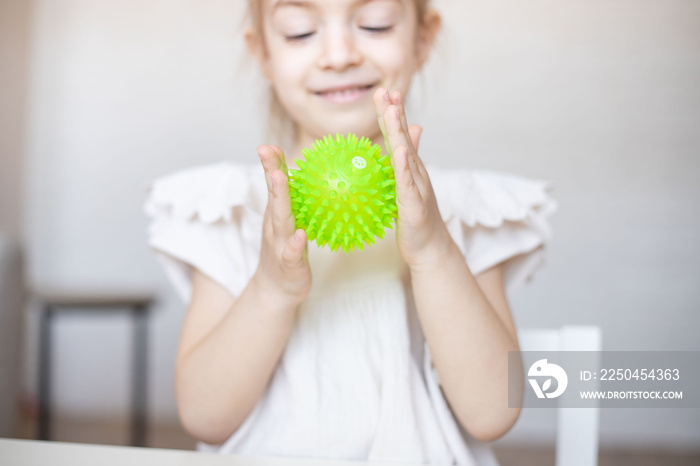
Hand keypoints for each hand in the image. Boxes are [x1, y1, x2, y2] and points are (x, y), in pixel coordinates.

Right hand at [254, 145, 311, 306]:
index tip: (267, 144)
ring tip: (279, 178)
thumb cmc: (287, 252)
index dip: (271, 164)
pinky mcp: (289, 264)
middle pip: (273, 196)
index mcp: (277, 214)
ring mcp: (280, 244)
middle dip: (271, 172)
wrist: (275, 291)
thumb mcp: (289, 224)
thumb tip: (308, 176)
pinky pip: (292, 253)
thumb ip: (294, 202)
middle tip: (267, 151)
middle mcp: (275, 226)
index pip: (274, 185)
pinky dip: (295, 244)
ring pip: (280, 221)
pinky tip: (300, 235)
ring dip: (280, 199)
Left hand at [373, 88, 452, 270]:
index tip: (384, 92)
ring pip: (405, 155)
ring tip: (391, 111)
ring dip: (398, 132)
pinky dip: (404, 166)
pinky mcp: (415, 203)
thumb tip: (404, 144)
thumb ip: (404, 165)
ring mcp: (417, 186)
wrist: (430, 248)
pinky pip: (407, 183)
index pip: (398, 136)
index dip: (392, 114)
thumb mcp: (407, 189)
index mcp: (409, 168)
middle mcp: (415, 172)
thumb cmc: (416, 220)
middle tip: (385, 90)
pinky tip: (399, 152)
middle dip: (394, 114)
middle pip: (402, 138)